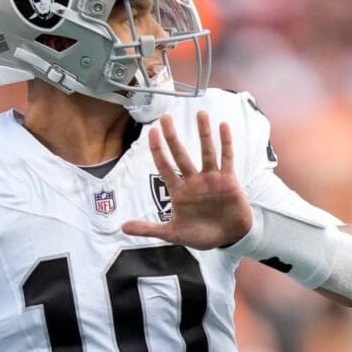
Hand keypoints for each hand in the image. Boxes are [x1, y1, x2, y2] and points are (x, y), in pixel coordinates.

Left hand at [122, 111, 251, 249]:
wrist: (228, 238)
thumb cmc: (200, 234)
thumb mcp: (172, 233)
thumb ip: (149, 229)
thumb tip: (122, 228)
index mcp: (179, 191)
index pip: (164, 166)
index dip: (158, 150)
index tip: (152, 132)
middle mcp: (193, 180)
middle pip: (180, 154)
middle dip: (173, 136)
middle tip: (165, 117)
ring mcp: (211, 178)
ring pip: (206, 151)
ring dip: (204, 133)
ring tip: (200, 113)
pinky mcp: (228, 180)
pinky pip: (226, 158)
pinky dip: (226, 143)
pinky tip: (223, 126)